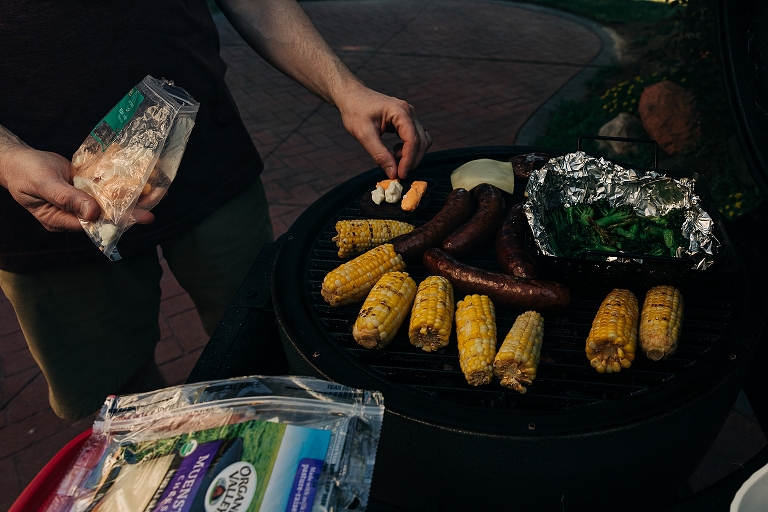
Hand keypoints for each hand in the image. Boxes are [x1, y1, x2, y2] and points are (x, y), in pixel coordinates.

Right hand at [0, 145, 153, 231]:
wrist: (17, 158)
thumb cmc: (24, 172)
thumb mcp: (44, 184)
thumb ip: (67, 198)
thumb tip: (93, 214)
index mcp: (60, 221)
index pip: (95, 225)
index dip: (118, 220)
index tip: (140, 217)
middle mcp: (74, 214)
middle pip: (107, 216)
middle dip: (132, 212)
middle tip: (156, 207)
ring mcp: (80, 201)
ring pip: (110, 202)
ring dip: (131, 198)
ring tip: (156, 193)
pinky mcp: (84, 188)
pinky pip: (104, 188)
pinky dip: (120, 185)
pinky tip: (140, 180)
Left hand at [337, 85, 431, 178]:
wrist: (351, 97)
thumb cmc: (355, 111)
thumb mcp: (364, 135)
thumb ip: (379, 154)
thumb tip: (393, 173)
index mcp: (400, 112)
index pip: (412, 140)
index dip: (408, 160)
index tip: (400, 175)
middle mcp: (409, 112)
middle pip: (421, 141)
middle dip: (411, 160)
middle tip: (396, 173)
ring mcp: (409, 115)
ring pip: (422, 140)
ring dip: (412, 155)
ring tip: (394, 159)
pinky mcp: (406, 120)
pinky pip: (415, 137)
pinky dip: (409, 149)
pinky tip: (394, 151)